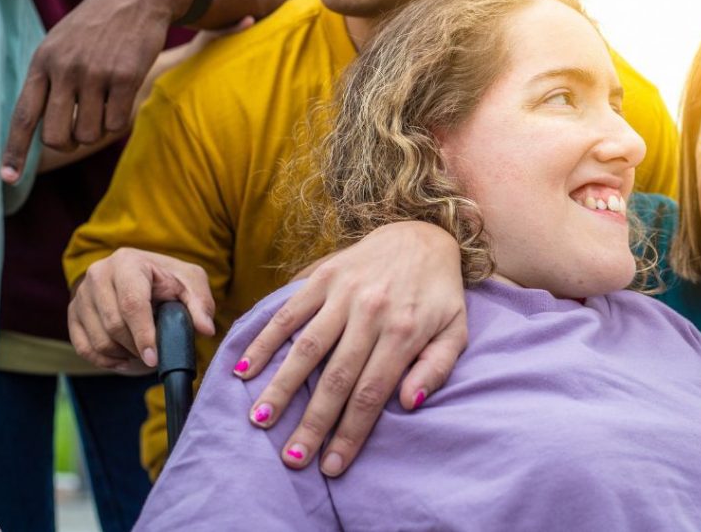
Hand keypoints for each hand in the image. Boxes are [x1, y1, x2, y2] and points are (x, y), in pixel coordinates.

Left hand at [1, 0, 192, 181]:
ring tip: (105, 105)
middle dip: (68, 143)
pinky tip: (122, 98)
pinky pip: (117, 124)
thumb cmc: (98, 27)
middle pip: (58, 137)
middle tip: (80, 130)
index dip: (15, 151)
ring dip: (98, 130)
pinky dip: (119, 120)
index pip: (24, 117)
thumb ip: (50, 82)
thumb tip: (49, 132)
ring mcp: (95, 74)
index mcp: (42, 62)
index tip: (7, 178)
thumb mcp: (62, 45)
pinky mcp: (125, 77)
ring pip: (89, 134)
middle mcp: (65, 69)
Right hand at [68, 247, 215, 370]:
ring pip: (98, 339)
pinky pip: (83, 347)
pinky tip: (124, 360)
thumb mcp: (191, 283)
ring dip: (123, 355)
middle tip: (155, 355)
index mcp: (128, 262)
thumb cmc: (170, 280)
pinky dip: (105, 360)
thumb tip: (206, 329)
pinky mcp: (73, 312)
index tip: (154, 358)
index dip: (144, 334)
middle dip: (137, 347)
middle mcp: (98, 274)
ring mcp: (81, 294)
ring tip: (143, 354)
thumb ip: (200, 305)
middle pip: (114, 324)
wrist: (143, 275)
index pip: (132, 303)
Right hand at [235, 221, 466, 476]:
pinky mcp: (323, 276)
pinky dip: (265, 340)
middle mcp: (372, 312)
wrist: (423, 235)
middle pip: (336, 378)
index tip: (331, 465)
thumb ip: (436, 368)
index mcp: (405, 332)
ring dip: (281, 386)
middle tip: (291, 458)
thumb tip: (407, 403)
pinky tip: (245, 369)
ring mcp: (345, 292)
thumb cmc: (439, 294)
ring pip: (307, 347)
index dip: (350, 433)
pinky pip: (290, 312)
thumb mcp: (455, 330)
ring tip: (261, 420)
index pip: (371, 394)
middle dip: (312, 422)